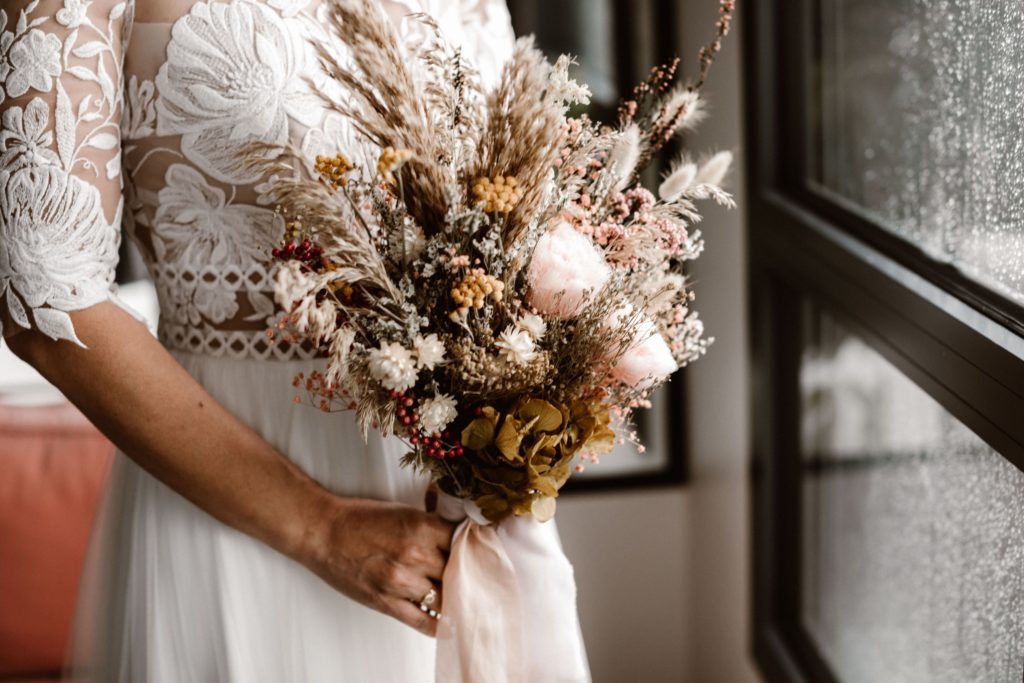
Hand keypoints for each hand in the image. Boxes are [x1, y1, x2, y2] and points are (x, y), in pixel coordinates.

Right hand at [300, 494, 454, 635]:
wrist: (324, 533)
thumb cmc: (361, 519)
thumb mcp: (404, 512)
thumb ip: (432, 525)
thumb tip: (459, 533)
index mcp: (421, 527)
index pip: (463, 541)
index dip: (469, 547)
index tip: (475, 551)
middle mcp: (415, 554)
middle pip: (457, 571)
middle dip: (462, 572)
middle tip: (468, 573)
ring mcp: (401, 581)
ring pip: (444, 597)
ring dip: (451, 597)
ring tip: (459, 596)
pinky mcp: (386, 602)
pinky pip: (423, 620)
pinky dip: (439, 624)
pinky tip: (448, 622)